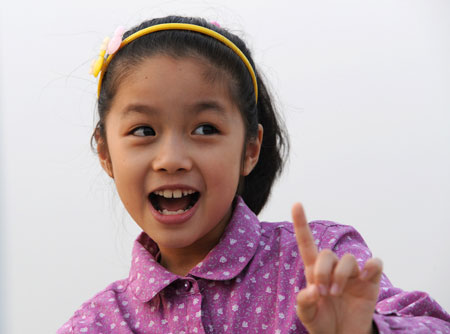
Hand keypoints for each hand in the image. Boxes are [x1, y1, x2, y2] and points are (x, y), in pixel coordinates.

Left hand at [292, 203, 382, 333]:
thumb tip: (312, 289)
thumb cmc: (323, 323)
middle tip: (324, 292)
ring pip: (348, 259)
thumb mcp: (307, 317)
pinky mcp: (370, 281)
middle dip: (323, 271)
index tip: (296, 203)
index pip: (306, 243)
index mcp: (314, 272)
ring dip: (341, 276)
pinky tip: (364, 278)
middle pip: (327, 253)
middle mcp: (333, 268)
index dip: (301, 223)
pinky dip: (371, 267)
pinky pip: (375, 263)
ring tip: (337, 294)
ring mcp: (353, 274)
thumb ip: (304, 303)